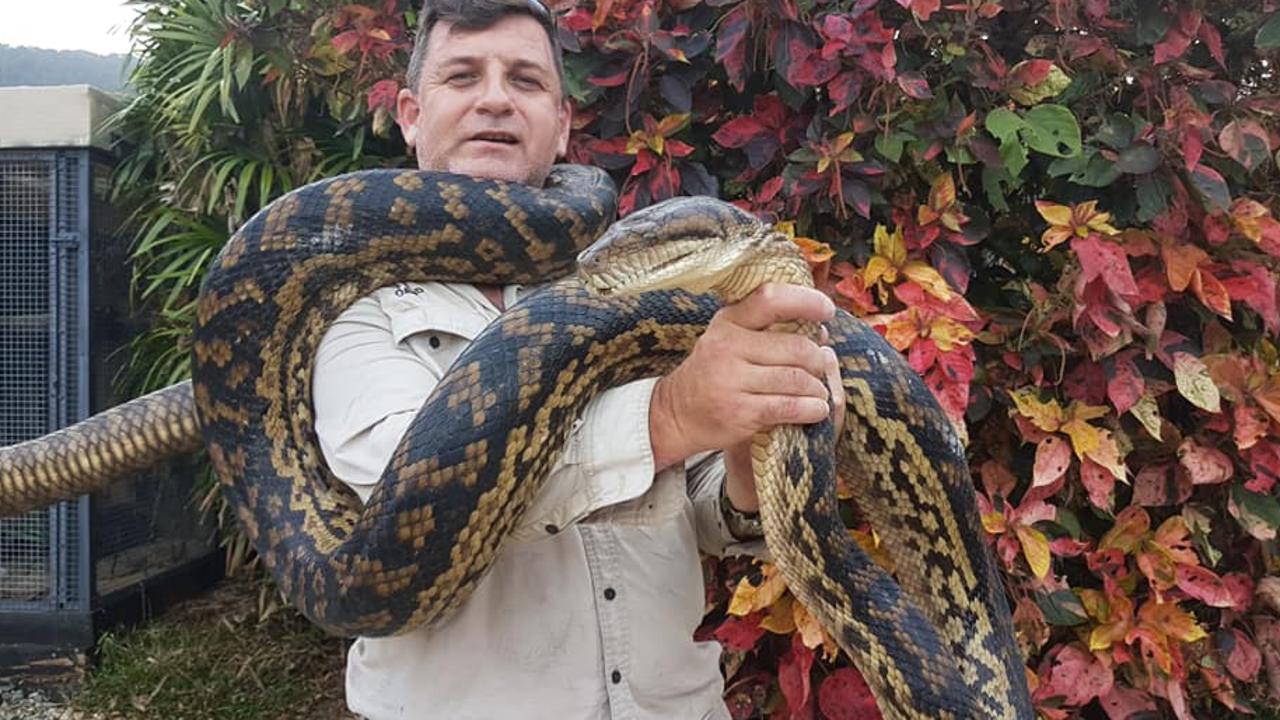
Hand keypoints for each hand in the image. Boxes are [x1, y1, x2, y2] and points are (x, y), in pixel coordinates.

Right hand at [648, 283, 845, 512]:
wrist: (676, 413)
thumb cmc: (713, 373)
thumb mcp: (729, 339)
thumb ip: (768, 331)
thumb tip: (821, 335)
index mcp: (728, 321)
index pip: (771, 299)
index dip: (806, 301)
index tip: (826, 311)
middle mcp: (728, 346)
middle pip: (796, 347)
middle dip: (818, 359)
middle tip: (820, 367)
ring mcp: (733, 380)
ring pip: (797, 379)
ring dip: (818, 388)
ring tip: (819, 392)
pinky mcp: (741, 411)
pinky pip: (789, 407)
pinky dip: (812, 409)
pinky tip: (816, 409)